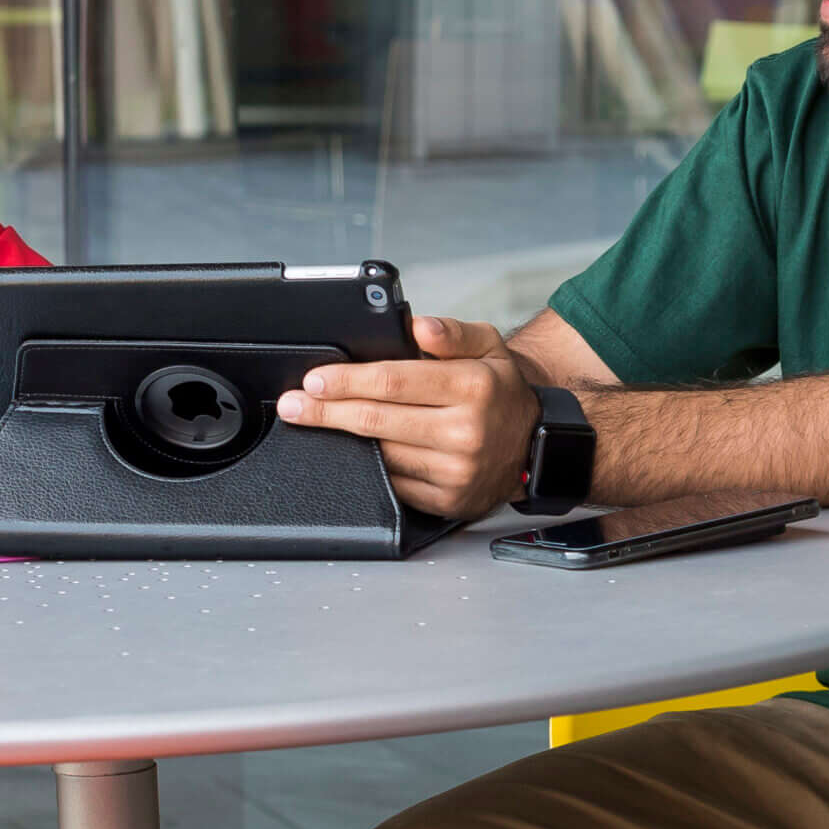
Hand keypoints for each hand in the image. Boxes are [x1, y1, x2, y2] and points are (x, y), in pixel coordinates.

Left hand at [277, 313, 538, 520]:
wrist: (534, 444)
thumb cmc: (500, 392)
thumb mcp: (488, 346)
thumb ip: (452, 332)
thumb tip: (419, 327)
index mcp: (472, 386)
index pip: (392, 382)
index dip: (346, 381)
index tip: (314, 380)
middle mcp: (465, 431)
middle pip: (376, 420)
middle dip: (325, 412)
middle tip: (295, 405)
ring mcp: (456, 471)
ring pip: (379, 454)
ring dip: (341, 439)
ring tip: (316, 422)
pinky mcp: (447, 500)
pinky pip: (393, 482)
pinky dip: (369, 465)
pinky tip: (354, 450)